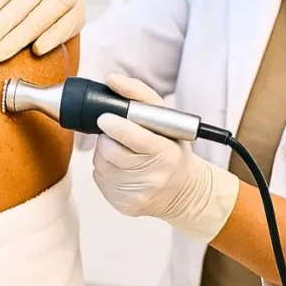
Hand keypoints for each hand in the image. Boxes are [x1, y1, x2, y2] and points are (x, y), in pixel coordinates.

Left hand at [93, 74, 240, 243]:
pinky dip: (105, 169)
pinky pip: (100, 179)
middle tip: (115, 133)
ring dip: (104, 153)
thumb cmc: (173, 149)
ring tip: (122, 150)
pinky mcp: (125, 206)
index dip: (114, 125)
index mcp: (166, 153)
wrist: (185, 191)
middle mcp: (153, 177)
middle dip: (107, 137)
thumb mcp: (167, 119)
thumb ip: (139, 94)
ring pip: (100, 164)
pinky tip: (122, 168)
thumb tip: (111, 79)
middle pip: (110, 150)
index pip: (132, 137)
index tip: (104, 118)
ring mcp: (138, 194)